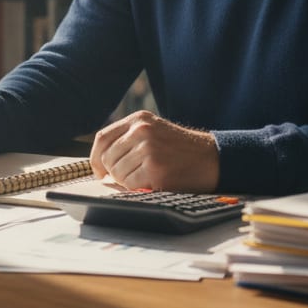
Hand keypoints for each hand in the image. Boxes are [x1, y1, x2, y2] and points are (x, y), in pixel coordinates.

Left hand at [89, 111, 219, 191]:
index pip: (102, 138)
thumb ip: (128, 139)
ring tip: (148, 177)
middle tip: (133, 176)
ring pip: (117, 173)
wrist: (212, 159)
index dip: (96, 158)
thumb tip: (100, 164)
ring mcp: (148, 148)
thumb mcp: (154, 132)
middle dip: (115, 173)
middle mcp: (141, 130)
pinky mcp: (154, 168)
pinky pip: (130, 184)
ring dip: (128, 182)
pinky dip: (138, 189)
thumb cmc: (181, 150)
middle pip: (107, 158)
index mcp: (139, 119)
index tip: (99, 171)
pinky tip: (154, 182)